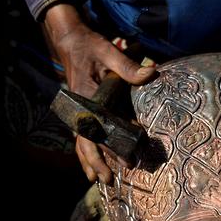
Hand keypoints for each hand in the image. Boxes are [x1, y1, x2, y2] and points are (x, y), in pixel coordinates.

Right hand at [44, 4, 155, 182]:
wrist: (69, 39)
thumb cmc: (89, 46)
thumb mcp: (109, 52)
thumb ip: (128, 67)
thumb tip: (151, 74)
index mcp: (86, 100)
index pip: (97, 131)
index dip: (109, 149)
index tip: (125, 161)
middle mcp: (79, 110)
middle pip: (85, 143)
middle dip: (96, 163)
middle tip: (108, 180)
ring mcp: (78, 111)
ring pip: (81, 142)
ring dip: (88, 161)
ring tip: (96, 179)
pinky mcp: (80, 110)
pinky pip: (82, 134)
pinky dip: (87, 149)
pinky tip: (91, 162)